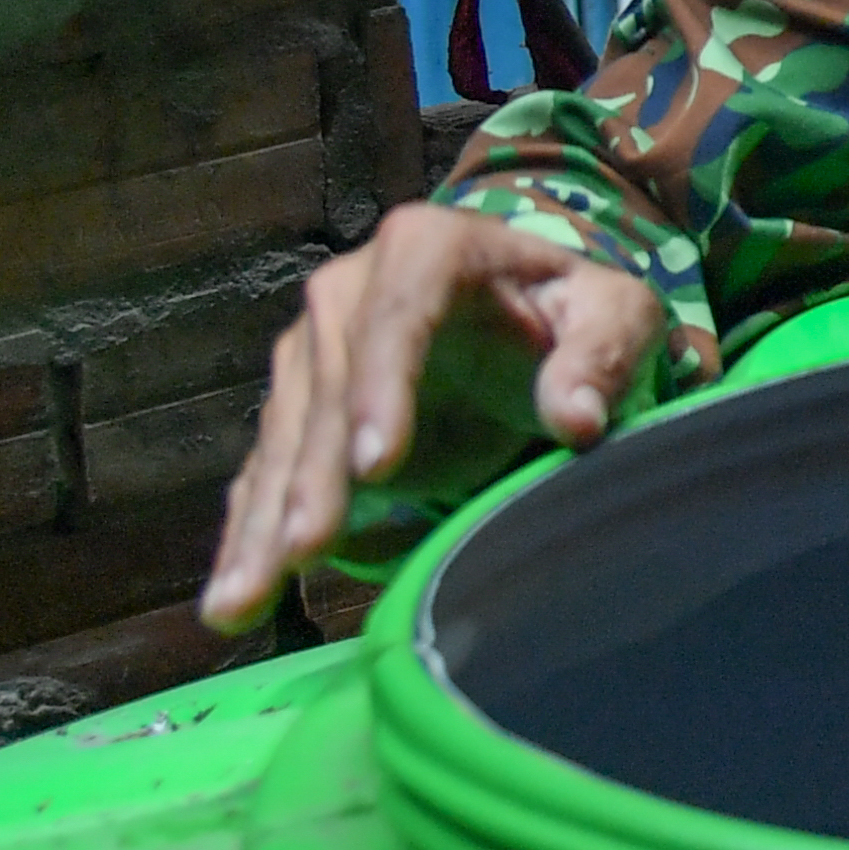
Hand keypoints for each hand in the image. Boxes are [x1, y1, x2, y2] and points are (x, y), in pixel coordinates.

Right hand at [197, 202, 686, 631]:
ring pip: (284, 443)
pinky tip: (232, 597)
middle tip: (304, 551)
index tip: (377, 466)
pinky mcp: (298, 411)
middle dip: (313, 477)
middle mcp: (350, 293)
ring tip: (239, 599)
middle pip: (326, 391)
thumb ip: (600, 357)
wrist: (525, 310)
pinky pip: (267, 476)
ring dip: (263, 523)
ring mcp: (314, 353)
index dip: (380, 389)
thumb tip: (577, 421)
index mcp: (427, 250)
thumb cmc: (572, 311)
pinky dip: (249, 537)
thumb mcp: (615, 316)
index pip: (397, 317)